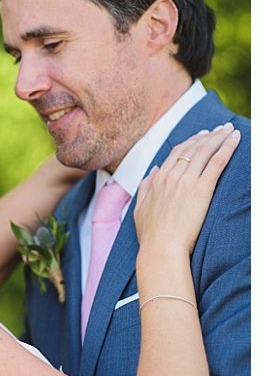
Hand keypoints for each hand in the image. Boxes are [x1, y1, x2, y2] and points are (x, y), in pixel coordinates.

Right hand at [135, 123, 239, 253]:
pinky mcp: (202, 189)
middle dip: (208, 135)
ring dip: (219, 137)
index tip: (202, 136)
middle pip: (192, 148)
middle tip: (220, 128)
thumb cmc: (151, 234)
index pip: (176, 153)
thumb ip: (146, 187)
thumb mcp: (140, 208)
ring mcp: (186, 181)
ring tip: (230, 130)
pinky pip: (217, 162)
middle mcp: (172, 176)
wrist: (161, 247)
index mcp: (158, 180)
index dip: (191, 142)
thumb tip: (153, 171)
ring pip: (205, 151)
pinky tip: (235, 139)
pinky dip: (227, 148)